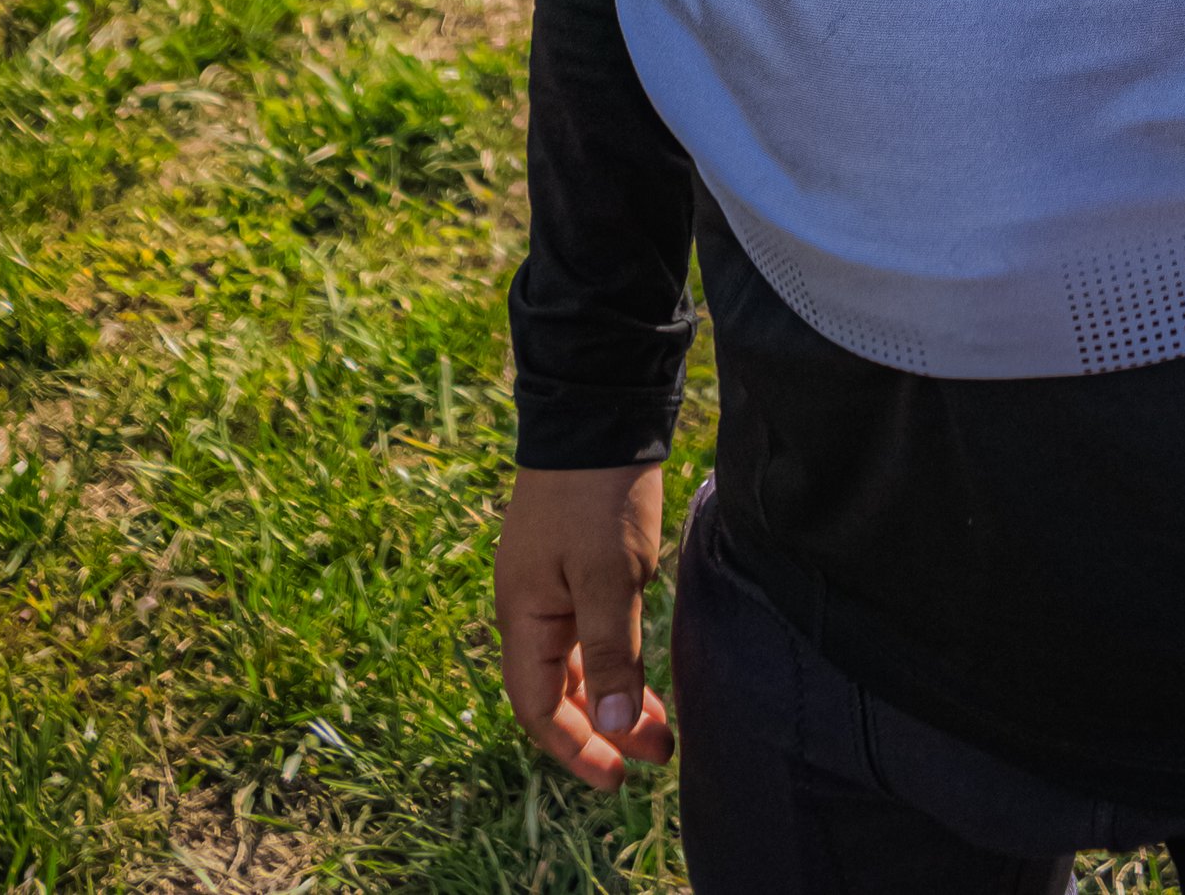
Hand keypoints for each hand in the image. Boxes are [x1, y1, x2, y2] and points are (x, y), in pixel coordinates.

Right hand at [494, 462, 676, 786]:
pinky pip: (590, 631)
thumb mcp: (610, 577)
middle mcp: (531, 606)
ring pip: (577, 662)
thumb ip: (611, 654)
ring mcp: (553, 583)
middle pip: (559, 690)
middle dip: (603, 729)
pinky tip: (645, 670)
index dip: (577, 748)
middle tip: (656, 754)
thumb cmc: (599, 492)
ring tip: (659, 725)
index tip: (620, 778)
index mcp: (524, 615)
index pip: (539, 707)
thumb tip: (611, 729)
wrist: (600, 406)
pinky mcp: (579, 562)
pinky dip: (617, 658)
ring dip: (614, 696)